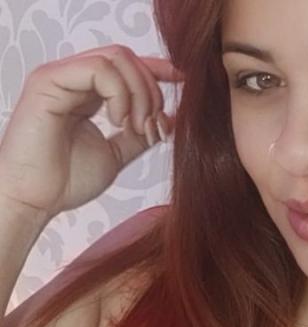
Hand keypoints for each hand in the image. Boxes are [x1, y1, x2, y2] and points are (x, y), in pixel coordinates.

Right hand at [0, 44, 183, 219]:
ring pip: (117, 58)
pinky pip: (99, 69)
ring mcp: (61, 76)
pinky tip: (118, 121)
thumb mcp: (116, 154)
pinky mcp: (49, 80)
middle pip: (128, 59)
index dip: (158, 69)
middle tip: (153, 128)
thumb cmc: (66, 181)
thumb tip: (170, 119)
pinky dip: (120, 94)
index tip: (184, 81)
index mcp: (88, 93)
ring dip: (139, 93)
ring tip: (137, 127)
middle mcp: (74, 79)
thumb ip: (140, 135)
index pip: (128, 66)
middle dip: (152, 91)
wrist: (37, 200)